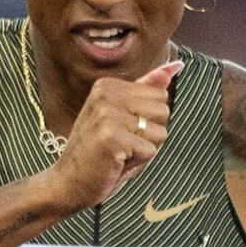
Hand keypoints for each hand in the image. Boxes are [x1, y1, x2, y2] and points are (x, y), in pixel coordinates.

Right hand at [42, 60, 181, 209]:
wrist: (69, 181)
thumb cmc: (99, 152)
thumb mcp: (124, 116)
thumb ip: (148, 89)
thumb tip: (177, 65)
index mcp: (108, 84)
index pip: (161, 96)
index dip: (149, 120)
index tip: (122, 129)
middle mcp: (106, 93)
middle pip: (164, 110)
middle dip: (150, 134)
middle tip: (122, 143)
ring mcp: (107, 113)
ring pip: (160, 131)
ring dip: (145, 149)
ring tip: (119, 152)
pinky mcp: (111, 136)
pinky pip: (151, 150)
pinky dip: (138, 162)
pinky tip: (116, 161)